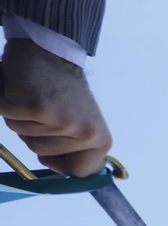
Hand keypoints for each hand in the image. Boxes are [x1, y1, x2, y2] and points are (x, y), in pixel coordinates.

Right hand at [0, 38, 111, 176]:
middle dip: (34, 130)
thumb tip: (70, 176)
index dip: (58, 160)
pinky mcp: (35, 107)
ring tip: (35, 95)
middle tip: (44, 105)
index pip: (77, 172)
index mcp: (99, 140)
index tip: (54, 138)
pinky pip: (7, 116)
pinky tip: (20, 88)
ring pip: (23, 134)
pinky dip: (5, 102)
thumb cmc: (59, 89)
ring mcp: (60, 121)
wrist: (49, 48)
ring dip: (21, 115)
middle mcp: (84, 134)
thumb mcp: (78, 122)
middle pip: (41, 152)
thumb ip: (75, 149)